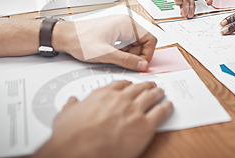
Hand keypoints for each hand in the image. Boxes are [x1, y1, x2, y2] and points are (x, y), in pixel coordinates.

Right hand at [34, 81, 173, 157]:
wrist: (79, 150)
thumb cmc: (71, 136)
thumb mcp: (65, 115)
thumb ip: (71, 106)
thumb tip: (71, 102)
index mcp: (103, 95)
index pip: (120, 84)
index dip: (128, 84)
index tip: (130, 85)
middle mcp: (121, 99)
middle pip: (139, 88)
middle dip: (146, 86)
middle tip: (151, 85)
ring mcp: (134, 111)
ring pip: (151, 96)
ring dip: (158, 93)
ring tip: (161, 92)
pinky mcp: (144, 126)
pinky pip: (160, 112)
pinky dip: (166, 108)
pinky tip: (169, 106)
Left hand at [54, 15, 156, 71]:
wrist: (64, 36)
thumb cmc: (80, 40)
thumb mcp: (105, 54)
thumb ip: (127, 61)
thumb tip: (142, 65)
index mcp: (126, 23)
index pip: (150, 39)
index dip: (147, 55)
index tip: (140, 65)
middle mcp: (125, 23)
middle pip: (144, 42)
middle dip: (137, 56)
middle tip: (126, 64)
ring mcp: (120, 27)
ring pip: (135, 44)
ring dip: (129, 55)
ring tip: (114, 58)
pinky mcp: (114, 32)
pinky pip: (126, 44)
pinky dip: (122, 52)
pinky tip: (111, 55)